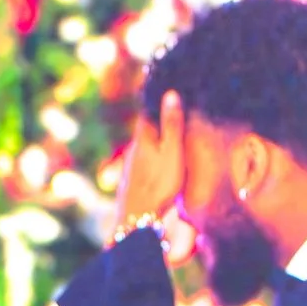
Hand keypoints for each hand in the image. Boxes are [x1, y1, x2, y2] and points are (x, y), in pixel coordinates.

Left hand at [115, 90, 187, 225]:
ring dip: (157, 136)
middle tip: (174, 102)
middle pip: (147, 127)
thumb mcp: (171, 153)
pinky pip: (146, 160)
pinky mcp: (134, 181)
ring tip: (172, 128)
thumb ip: (171, 125)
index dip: (157, 98)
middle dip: (158, 116)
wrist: (137, 220)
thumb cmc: (158, 185)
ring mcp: (131, 166)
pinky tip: (162, 157)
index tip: (167, 84)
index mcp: (142, 138)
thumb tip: (169, 93)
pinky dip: (155, 153)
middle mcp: (133, 150)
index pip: (148, 111)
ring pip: (146, 145)